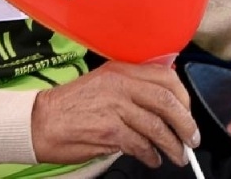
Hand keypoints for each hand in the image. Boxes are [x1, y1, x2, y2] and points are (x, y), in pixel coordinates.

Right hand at [31, 61, 198, 168]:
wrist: (38, 121)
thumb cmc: (69, 106)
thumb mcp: (102, 85)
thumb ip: (131, 89)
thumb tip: (163, 104)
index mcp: (119, 70)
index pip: (165, 77)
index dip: (183, 98)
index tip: (187, 113)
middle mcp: (118, 84)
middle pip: (167, 101)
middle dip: (185, 124)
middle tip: (191, 139)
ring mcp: (114, 107)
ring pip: (157, 126)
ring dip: (172, 146)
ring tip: (176, 156)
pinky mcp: (108, 131)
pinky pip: (141, 145)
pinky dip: (151, 156)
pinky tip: (152, 159)